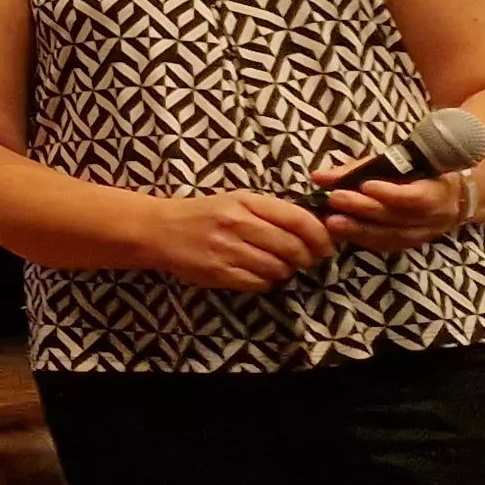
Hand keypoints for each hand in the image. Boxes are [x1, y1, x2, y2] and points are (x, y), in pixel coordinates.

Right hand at [137, 189, 333, 290]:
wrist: (158, 229)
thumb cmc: (203, 214)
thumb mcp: (236, 201)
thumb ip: (271, 211)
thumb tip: (313, 229)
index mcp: (245, 202)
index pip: (298, 219)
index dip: (320, 235)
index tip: (326, 245)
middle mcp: (237, 224)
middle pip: (293, 247)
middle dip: (305, 257)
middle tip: (302, 259)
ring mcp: (226, 249)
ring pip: (278, 268)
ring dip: (283, 270)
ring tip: (274, 265)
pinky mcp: (217, 272)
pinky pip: (258, 283)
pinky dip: (265, 281)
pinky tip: (256, 273)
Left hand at [315, 157, 478, 253]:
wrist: (452, 197)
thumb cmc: (419, 172)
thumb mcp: (397, 162)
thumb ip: (359, 168)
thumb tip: (319, 176)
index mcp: (438, 191)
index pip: (416, 197)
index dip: (391, 193)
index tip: (365, 185)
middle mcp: (434, 217)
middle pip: (397, 217)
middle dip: (363, 209)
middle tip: (335, 200)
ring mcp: (423, 234)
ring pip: (390, 236)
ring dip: (358, 229)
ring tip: (331, 222)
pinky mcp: (410, 244)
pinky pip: (386, 245)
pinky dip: (362, 239)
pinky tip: (341, 233)